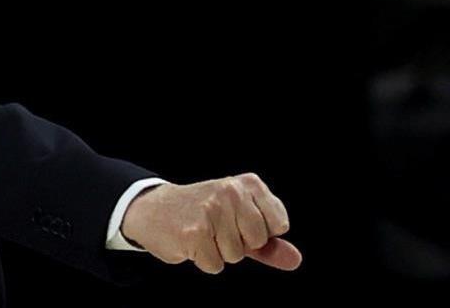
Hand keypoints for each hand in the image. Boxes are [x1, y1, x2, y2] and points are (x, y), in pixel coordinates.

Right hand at [119, 174, 301, 272]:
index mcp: (248, 184)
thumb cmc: (202, 214)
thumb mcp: (240, 221)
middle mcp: (231, 192)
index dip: (260, 233)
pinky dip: (202, 260)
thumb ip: (269, 243)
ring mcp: (212, 210)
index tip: (239, 221)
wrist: (154, 209)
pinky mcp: (195, 232)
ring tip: (202, 234)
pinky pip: (215, 265)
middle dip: (239, 244)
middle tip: (217, 229)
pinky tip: (190, 241)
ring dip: (218, 253)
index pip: (279, 224)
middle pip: (257, 241)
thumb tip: (295, 260)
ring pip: (235, 256)